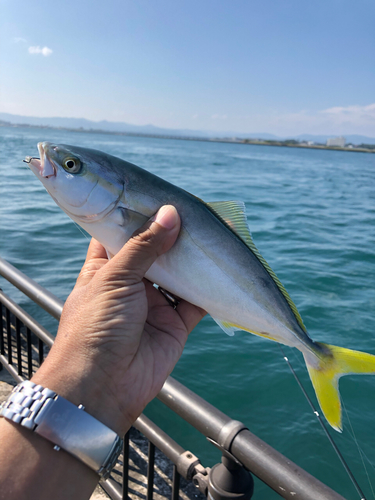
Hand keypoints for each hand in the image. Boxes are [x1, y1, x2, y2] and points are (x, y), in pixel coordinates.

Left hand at [33, 205, 205, 435]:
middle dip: (173, 234)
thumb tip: (170, 213)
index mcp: (106, 267)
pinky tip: (221, 266)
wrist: (103, 386)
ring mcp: (154, 303)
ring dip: (193, 257)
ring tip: (213, 234)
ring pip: (178, 273)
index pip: (121, 233)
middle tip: (196, 212)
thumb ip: (144, 245)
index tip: (159, 197)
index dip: (138, 215)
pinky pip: (196, 301)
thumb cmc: (96, 326)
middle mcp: (131, 283)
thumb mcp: (114, 278)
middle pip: (155, 250)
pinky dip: (209, 287)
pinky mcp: (175, 323)